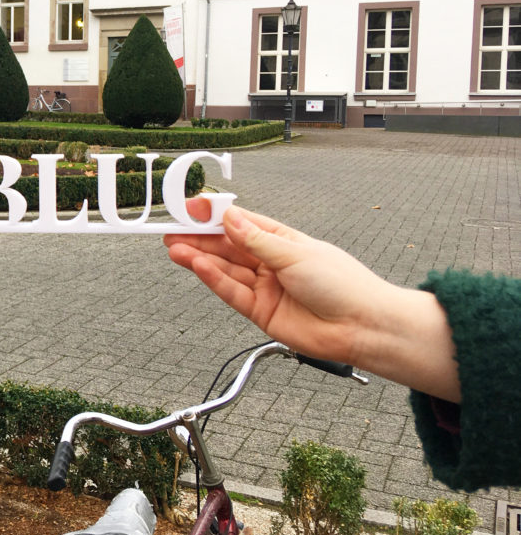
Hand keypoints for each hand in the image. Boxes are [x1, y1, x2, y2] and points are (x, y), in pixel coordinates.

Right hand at [164, 200, 459, 401]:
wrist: (362, 327)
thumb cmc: (342, 284)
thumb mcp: (295, 253)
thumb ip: (256, 239)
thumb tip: (229, 216)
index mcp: (282, 241)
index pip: (241, 223)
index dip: (215, 215)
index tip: (190, 207)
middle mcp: (270, 263)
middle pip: (227, 247)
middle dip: (199, 237)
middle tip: (171, 229)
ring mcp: (264, 288)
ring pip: (225, 269)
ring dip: (199, 258)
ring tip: (174, 247)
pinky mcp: (260, 312)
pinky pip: (231, 292)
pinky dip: (213, 278)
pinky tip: (197, 265)